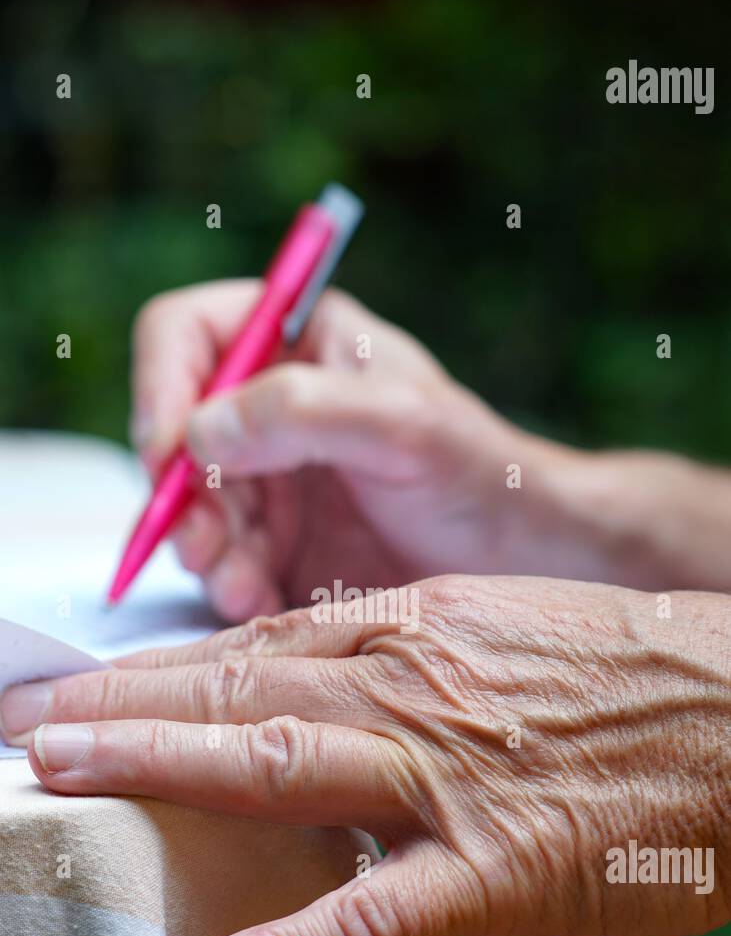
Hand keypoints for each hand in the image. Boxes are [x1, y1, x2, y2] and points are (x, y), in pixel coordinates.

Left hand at [4, 575, 728, 935]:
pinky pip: (371, 918)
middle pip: (237, 688)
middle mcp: (416, 686)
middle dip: (114, 704)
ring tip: (54, 780)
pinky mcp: (499, 872)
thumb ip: (397, 656)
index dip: (151, 667)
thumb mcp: (501, 633)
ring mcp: (451, 777)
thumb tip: (303, 685)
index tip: (71, 685)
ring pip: (277, 765)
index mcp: (417, 626)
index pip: (254, 643)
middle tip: (16, 720)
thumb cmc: (630, 679)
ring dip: (157, 768)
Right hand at [131, 283, 585, 620]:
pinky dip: (226, 582)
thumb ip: (303, 412)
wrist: (518, 559)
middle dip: (181, 494)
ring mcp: (266, 475)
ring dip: (204, 549)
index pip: (184, 334)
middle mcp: (267, 402)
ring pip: (189, 505)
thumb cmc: (477, 474)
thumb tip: (201, 432)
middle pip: (173, 433)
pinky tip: (257, 601)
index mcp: (294, 339)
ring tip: (242, 587)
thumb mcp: (401, 427)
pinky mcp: (273, 541)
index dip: (161, 388)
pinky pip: (219, 559)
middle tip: (205, 547)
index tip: (170, 457)